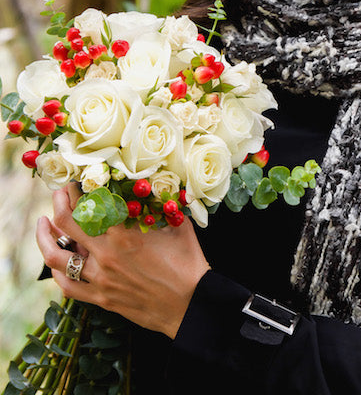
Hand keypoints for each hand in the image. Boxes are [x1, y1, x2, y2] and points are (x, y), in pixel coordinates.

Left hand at [36, 185, 209, 338]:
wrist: (190, 305)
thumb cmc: (188, 263)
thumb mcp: (177, 225)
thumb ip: (161, 204)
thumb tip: (156, 185)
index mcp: (124, 234)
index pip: (87, 205)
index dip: (76, 190)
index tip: (75, 181)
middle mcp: (106, 256)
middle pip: (65, 224)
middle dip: (58, 203)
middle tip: (59, 194)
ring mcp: (100, 280)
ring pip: (56, 257)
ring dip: (44, 237)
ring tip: (42, 224)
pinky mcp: (101, 299)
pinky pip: (68, 286)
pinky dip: (56, 272)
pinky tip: (57, 262)